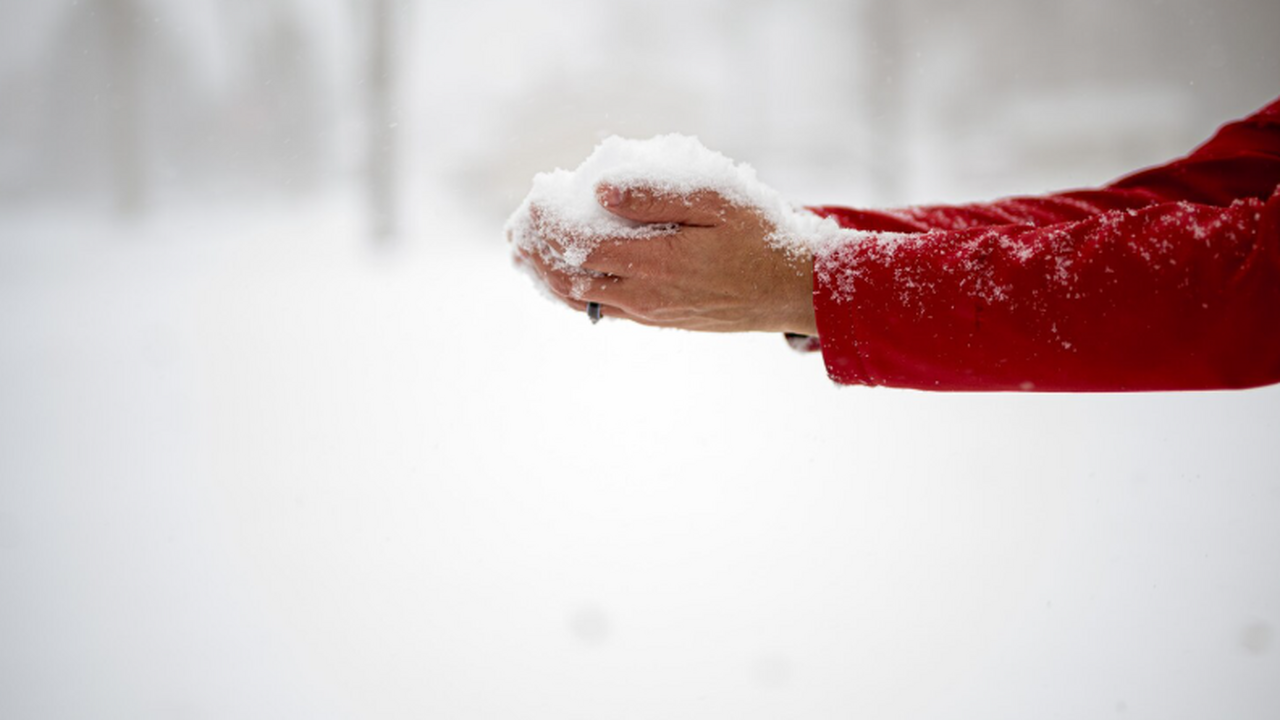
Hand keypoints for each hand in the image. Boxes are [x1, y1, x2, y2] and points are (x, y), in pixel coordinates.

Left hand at [513, 184, 817, 334]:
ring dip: (547, 276)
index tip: (532, 198)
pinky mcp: (659, 319)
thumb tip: (600, 187)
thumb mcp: (716, 199)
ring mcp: (649, 311)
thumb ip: (656, 193)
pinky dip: (573, 293)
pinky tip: (564, 279)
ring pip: (581, 299)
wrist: (794, 290)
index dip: (548, 221)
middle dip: (536, 252)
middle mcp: (643, 293)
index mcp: (654, 261)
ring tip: (524, 255)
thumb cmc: (761, 235)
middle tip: (514, 230)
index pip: (578, 242)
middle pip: (569, 275)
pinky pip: (602, 310)